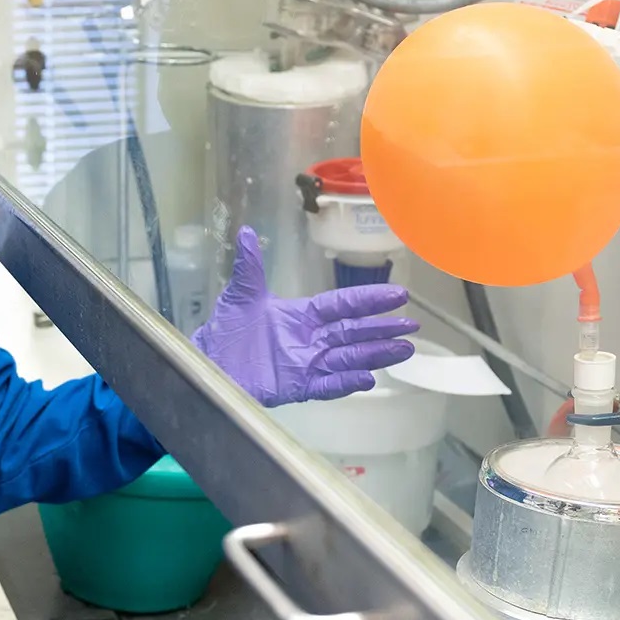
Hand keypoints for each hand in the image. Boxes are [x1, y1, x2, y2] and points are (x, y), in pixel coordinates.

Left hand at [192, 227, 418, 406]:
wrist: (207, 363)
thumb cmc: (225, 330)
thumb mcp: (240, 295)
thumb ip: (249, 267)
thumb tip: (246, 232)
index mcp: (302, 316)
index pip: (342, 306)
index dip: (368, 300)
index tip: (398, 295)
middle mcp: (310, 340)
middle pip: (353, 333)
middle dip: (382, 330)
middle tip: (412, 327)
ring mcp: (306, 364)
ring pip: (348, 359)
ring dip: (375, 355)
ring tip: (404, 351)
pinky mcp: (296, 387)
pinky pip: (326, 385)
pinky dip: (345, 382)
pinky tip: (367, 379)